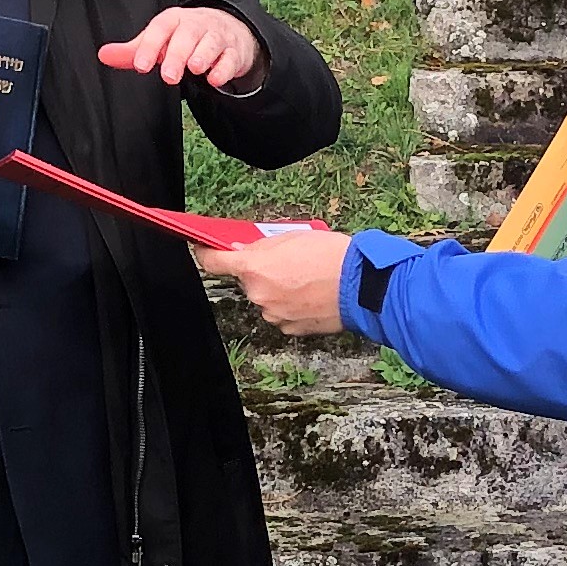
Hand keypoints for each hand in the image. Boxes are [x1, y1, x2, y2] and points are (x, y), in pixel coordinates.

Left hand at [100, 5, 261, 90]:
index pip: (160, 28)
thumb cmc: (186, 38)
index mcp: (174, 20)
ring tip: (194, 69)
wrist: (228, 31)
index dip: (149, 46)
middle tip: (168, 76)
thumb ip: (133, 51)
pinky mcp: (234, 52)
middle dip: (177, 55)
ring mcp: (217, 37)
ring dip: (203, 55)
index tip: (140, 65)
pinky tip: (215, 80)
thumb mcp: (159, 41)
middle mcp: (196, 25)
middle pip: (187, 36)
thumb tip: (103, 55)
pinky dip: (224, 69)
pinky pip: (230, 59)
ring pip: (211, 43)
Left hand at [193, 228, 352, 335]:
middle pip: (248, 281)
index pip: (213, 262)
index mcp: (254, 268)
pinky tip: (311, 294)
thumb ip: (262, 246)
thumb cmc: (332, 257)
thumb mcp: (292, 237)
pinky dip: (292, 305)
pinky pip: (283, 313)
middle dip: (261, 271)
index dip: (206, 253)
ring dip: (278, 289)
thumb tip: (243, 251)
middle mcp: (258, 295)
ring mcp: (274, 315)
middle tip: (285, 261)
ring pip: (266, 299)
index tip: (204, 249)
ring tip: (305, 278)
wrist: (362, 286)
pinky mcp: (291, 328)